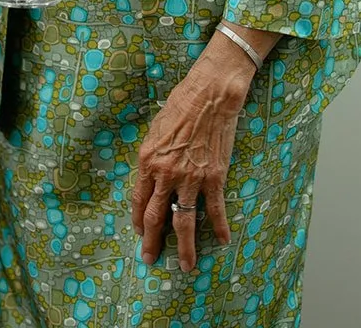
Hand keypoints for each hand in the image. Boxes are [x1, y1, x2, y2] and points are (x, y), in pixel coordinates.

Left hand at [130, 47, 252, 272]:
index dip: (138, 219)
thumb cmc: (180, 105)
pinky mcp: (214, 178)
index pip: (139, 199)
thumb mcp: (156, 129)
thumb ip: (153, 156)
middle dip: (153, 241)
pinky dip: (219, 228)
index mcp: (148, 160)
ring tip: (186, 266)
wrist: (209, 94)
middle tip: (151, 259)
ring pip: (184, 222)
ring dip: (185, 247)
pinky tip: (222, 241)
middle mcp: (166, 173)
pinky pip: (215, 210)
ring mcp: (191, 178)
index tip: (139, 233)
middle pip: (157, 217)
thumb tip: (151, 176)